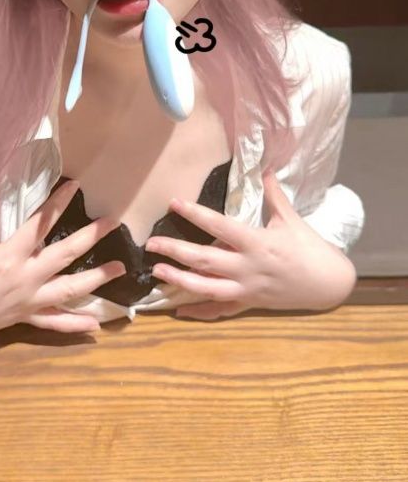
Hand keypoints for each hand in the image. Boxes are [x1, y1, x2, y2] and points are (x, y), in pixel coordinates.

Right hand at [0, 180, 125, 346]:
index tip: (75, 186)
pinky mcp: (24, 319)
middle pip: (65, 256)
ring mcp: (27, 302)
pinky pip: (54, 324)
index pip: (38, 227)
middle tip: (113, 222)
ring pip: (69, 291)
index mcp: (7, 259)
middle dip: (91, 238)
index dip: (57, 205)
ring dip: (96, 280)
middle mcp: (24, 281)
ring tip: (120, 269)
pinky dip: (75, 325)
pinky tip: (95, 325)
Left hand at [144, 171, 356, 319]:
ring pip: (207, 288)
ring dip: (180, 281)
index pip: (220, 226)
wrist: (329, 284)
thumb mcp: (292, 220)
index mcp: (258, 243)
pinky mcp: (249, 302)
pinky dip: (200, 311)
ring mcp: (247, 288)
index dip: (195, 214)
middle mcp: (248, 267)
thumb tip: (265, 170)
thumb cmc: (311, 248)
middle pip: (205, 260)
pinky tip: (179, 311)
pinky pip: (221, 309)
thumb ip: (274, 196)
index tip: (174, 203)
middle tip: (150, 244)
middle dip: (176, 251)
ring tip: (158, 272)